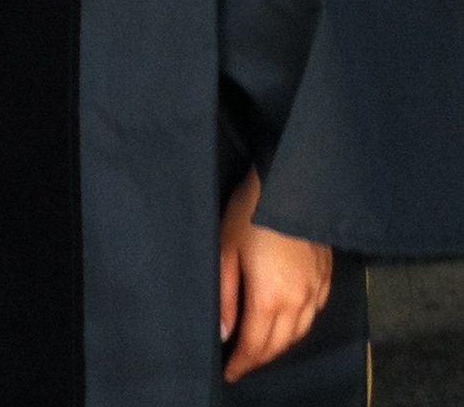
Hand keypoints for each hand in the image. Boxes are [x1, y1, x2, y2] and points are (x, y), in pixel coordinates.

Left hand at [220, 167, 331, 381]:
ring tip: (262, 346)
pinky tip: (292, 320)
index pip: (255, 346)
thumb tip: (224, 333)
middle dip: (259, 358)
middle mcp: (299, 300)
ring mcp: (317, 287)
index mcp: (270, 298)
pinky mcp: (327, 273)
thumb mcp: (226, 250)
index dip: (241, 363)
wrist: (287, 177)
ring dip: (281, 344)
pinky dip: (301, 324)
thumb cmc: (250, 211)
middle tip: (242, 362)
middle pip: (280, 344)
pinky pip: (316, 311)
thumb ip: (225, 296)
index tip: (228, 373)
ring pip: (301, 332)